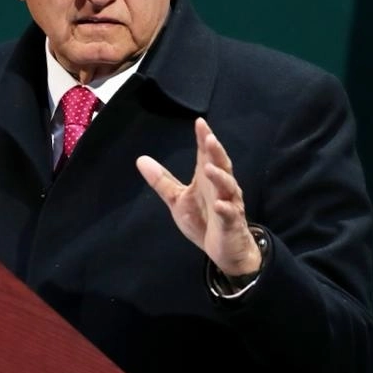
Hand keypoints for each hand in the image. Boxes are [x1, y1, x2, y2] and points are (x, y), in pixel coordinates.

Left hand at [136, 118, 261, 275]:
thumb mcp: (178, 200)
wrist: (225, 250)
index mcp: (208, 180)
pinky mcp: (232, 223)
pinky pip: (230, 215)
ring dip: (219, 177)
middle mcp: (222, 188)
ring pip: (227, 187)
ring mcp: (229, 204)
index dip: (204, 139)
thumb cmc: (204, 220)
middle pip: (221, 165)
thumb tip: (141, 159)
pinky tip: (220, 205)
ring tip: (208, 168)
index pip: (206, 155)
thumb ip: (162, 181)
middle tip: (209, 138)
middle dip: (216, 152)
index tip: (200, 122)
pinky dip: (225, 209)